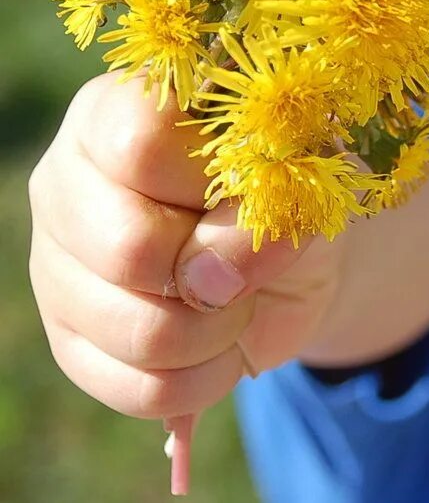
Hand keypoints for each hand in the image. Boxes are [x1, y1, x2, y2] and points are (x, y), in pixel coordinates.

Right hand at [28, 71, 342, 422]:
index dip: (211, 186)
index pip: (141, 146)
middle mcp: (68, 183)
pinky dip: (206, 378)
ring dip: (220, 332)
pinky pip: (139, 389)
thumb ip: (264, 205)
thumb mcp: (298, 179)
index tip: (257, 194)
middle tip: (250, 265)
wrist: (286, 258)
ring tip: (239, 304)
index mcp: (117, 113)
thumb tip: (211, 282)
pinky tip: (220, 345)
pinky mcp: (71, 340)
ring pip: (136, 331)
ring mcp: (57, 266)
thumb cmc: (287, 191)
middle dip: (220, 275)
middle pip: (127, 249)